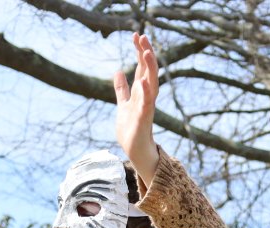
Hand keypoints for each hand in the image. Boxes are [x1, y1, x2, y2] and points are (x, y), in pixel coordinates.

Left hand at [114, 34, 160, 188]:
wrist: (135, 150)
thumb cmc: (131, 128)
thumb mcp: (123, 104)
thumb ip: (122, 89)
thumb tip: (118, 72)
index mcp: (141, 92)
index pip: (142, 67)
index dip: (140, 51)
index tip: (137, 35)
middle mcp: (147, 96)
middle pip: (149, 71)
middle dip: (146, 53)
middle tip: (143, 36)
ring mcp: (147, 107)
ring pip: (151, 84)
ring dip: (149, 69)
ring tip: (146, 52)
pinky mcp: (144, 119)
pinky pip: (147, 104)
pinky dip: (146, 93)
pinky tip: (143, 81)